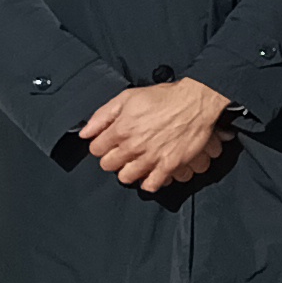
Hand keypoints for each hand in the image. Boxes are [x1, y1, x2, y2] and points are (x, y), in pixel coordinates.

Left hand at [79, 77, 236, 192]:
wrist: (195, 102)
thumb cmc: (163, 97)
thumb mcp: (128, 97)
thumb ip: (103, 115)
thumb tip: (85, 132)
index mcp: (120, 129)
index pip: (96, 149)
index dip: (102, 145)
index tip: (110, 142)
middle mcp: (133, 146)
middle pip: (108, 165)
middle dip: (113, 158)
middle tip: (124, 151)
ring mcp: (151, 158)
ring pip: (126, 177)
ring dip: (128, 171)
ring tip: (136, 162)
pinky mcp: (168, 165)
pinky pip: (151, 185)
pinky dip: (148, 182)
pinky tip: (150, 173)